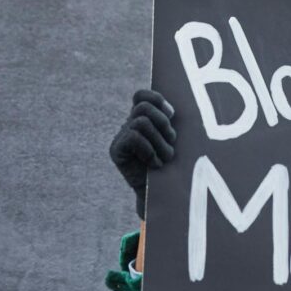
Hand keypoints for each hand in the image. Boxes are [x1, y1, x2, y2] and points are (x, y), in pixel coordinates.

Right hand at [109, 89, 176, 218]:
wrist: (161, 195)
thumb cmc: (173, 166)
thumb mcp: (175, 141)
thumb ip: (171, 123)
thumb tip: (172, 110)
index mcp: (144, 119)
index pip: (141, 96)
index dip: (157, 100)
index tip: (172, 115)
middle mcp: (130, 125)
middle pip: (144, 107)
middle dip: (163, 124)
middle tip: (171, 142)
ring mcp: (121, 137)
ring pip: (142, 123)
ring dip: (160, 142)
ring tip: (166, 157)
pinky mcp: (116, 150)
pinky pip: (133, 137)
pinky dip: (149, 150)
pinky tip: (155, 164)